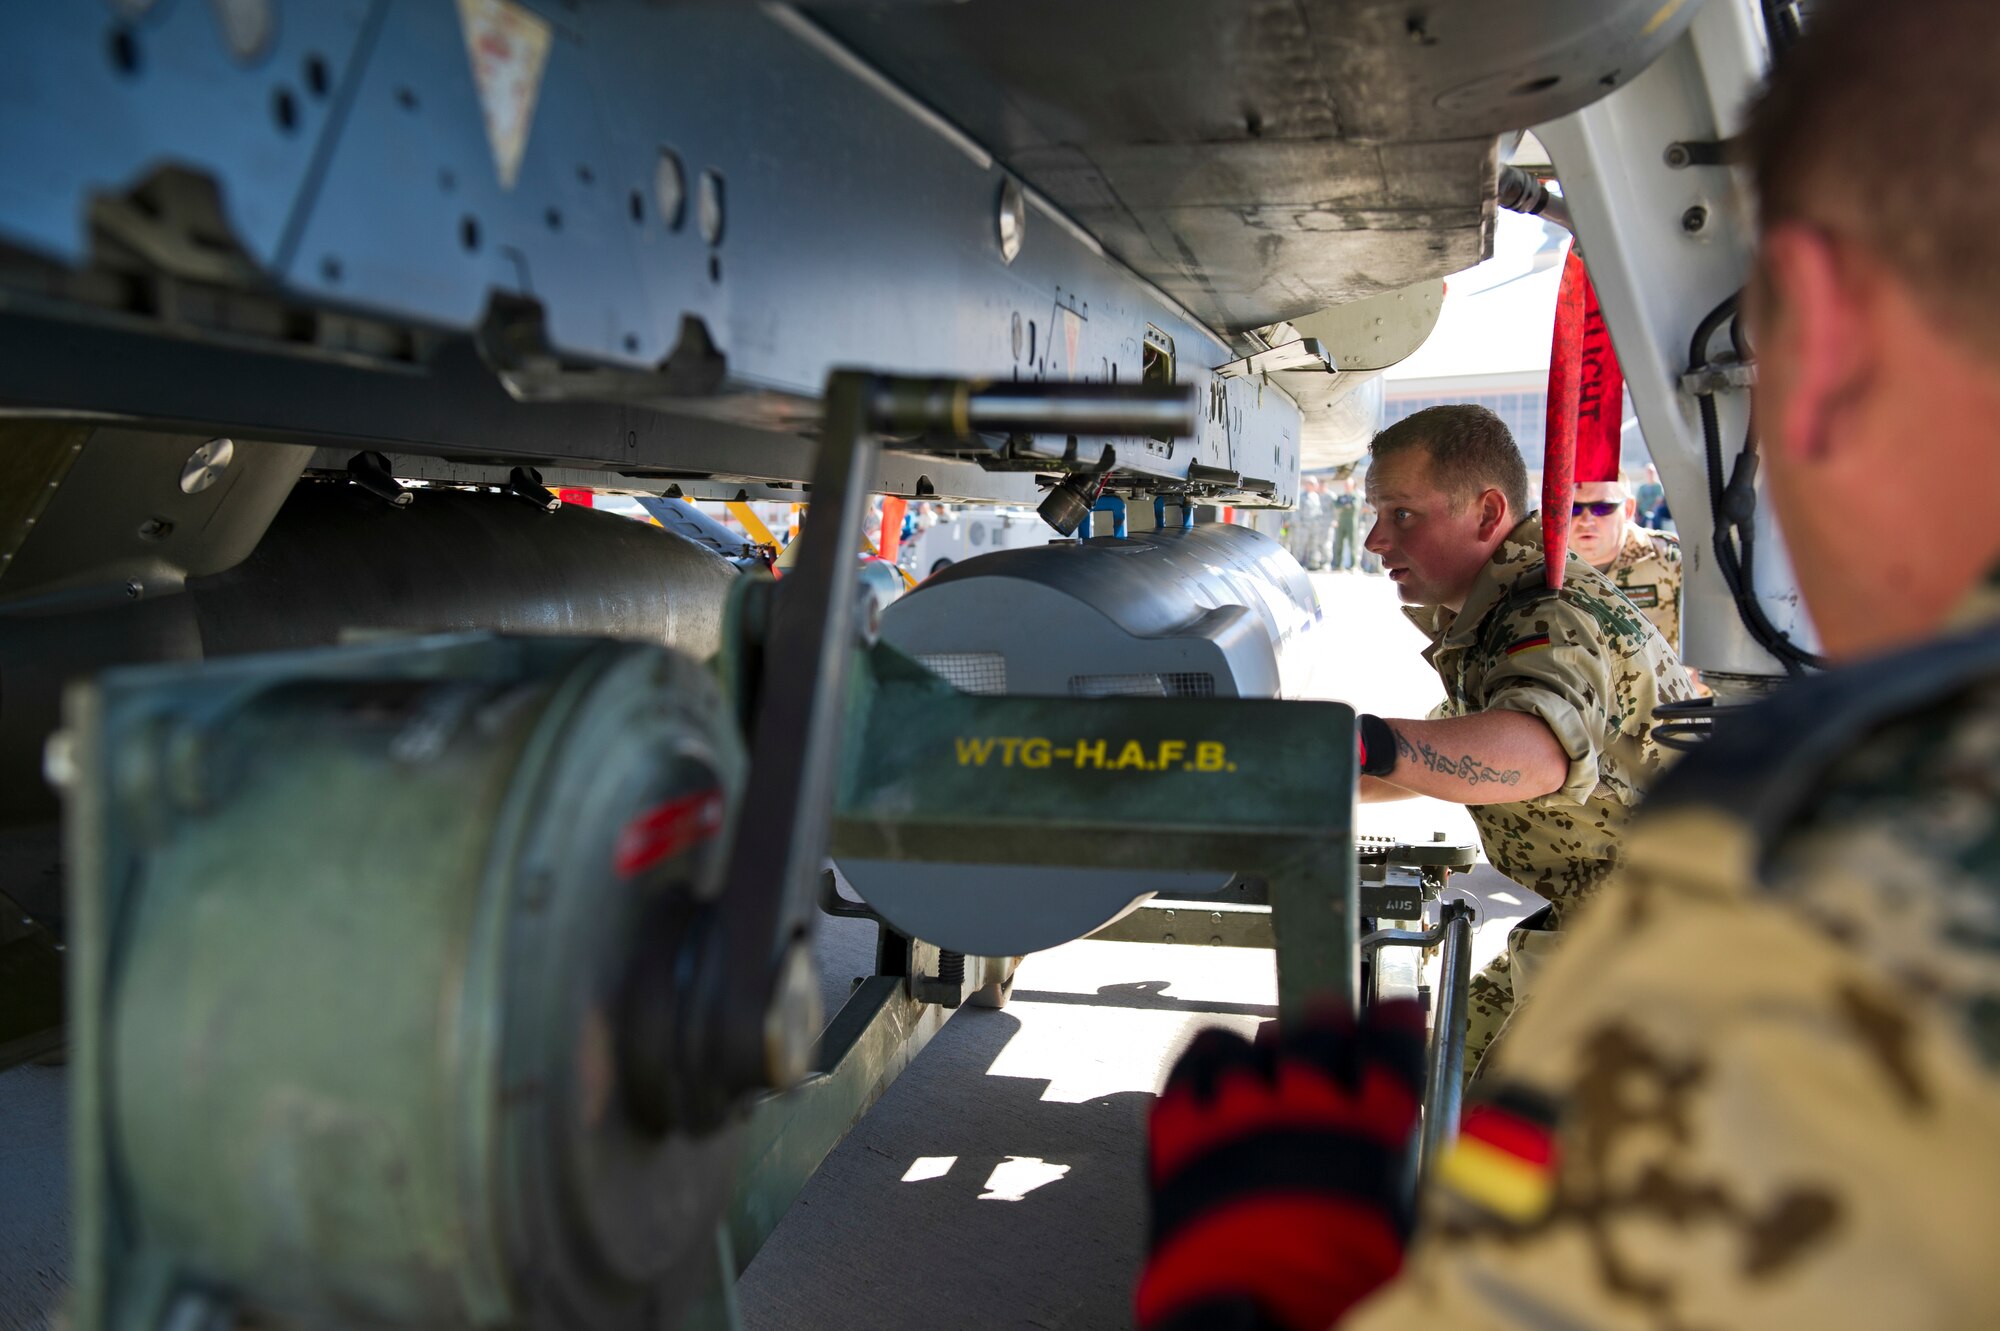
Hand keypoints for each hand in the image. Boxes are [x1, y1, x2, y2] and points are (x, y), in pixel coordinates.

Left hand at [1136, 1001, 1425, 1330]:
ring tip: (1270, 1049)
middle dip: (1325, 1023)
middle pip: (1314, 1037)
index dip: (1393, 1027)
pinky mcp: (1178, 1132)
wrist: (1244, 1325)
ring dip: (1264, 1045)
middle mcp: (1298, 1114)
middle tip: (1330, 1015)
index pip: (1388, 1055)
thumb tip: (1399, 1155)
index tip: (1395, 1012)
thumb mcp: (1390, 1238)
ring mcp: (1233, 1116)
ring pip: (1249, 1046)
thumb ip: (1394, 1179)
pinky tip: (1215, 1069)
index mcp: (1365, 1141)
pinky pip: (1190, 1068)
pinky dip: (1205, 1063)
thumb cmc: (1323, 1298)